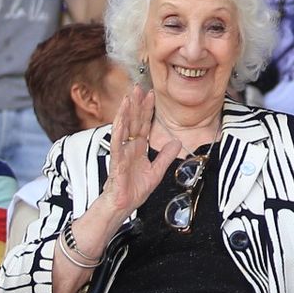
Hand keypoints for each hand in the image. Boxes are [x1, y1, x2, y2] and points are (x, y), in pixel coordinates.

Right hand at [100, 88, 181, 221]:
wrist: (123, 206)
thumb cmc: (134, 190)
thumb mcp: (157, 171)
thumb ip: (166, 156)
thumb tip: (176, 141)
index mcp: (137, 149)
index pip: (143, 125)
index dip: (147, 110)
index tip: (151, 94)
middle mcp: (128, 147)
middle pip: (133, 122)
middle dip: (136, 105)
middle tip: (138, 86)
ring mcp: (121, 153)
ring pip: (123, 128)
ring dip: (126, 112)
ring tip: (128, 97)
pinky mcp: (116, 162)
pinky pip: (117, 144)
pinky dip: (119, 131)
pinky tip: (121, 119)